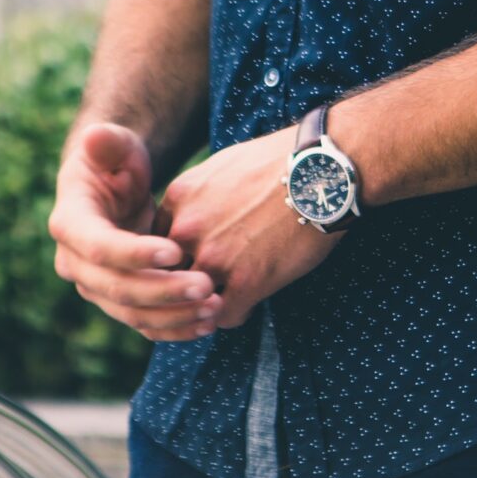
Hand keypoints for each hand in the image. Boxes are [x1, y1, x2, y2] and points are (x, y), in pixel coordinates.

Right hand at [49, 122, 222, 341]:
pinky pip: (143, 323)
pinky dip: (174, 327)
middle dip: (163, 291)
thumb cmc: (116, 160)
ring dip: (174, 316)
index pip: (99, 247)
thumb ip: (107, 142)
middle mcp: (75, 263)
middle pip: (117, 288)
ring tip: (214, 308)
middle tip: (206, 285)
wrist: (116, 186)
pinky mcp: (118, 301)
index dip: (134, 253)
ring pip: (132, 313)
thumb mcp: (115, 145)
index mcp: (70, 224)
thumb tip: (94, 136)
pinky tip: (206, 323)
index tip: (175, 251)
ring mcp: (96, 287)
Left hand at [159, 125, 340, 329]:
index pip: (156, 245)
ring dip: (207, 304)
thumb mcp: (222, 166)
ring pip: (192, 301)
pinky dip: (236, 313)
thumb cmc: (279, 161)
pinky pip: (224, 316)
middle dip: (183, 285)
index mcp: (180, 198)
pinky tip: (251, 301)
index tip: (191, 261)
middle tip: (203, 288)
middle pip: (167, 275)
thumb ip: (197, 195)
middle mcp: (188, 230)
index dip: (173, 257)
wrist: (320, 169)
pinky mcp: (246, 282)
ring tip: (226, 299)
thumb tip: (193, 214)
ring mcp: (215, 258)